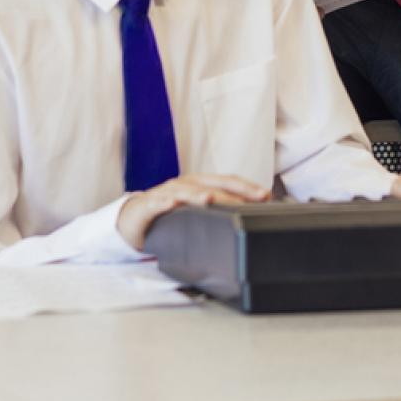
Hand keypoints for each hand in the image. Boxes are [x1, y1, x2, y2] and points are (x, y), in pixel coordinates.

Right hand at [115, 174, 268, 249]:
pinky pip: (155, 203)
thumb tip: (249, 219)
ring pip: (185, 191)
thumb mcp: (196, 212)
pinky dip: (164, 202)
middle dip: (231, 191)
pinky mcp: (147, 206)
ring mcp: (166, 194)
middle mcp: (185, 185)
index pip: (226, 181)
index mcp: (199, 185)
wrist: (133, 219)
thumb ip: (218, 211)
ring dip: (198, 194)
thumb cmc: (169, 214)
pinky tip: (172, 203)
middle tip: (251, 198)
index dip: (246, 187)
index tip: (267, 196)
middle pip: (210, 185)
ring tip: (211, 198)